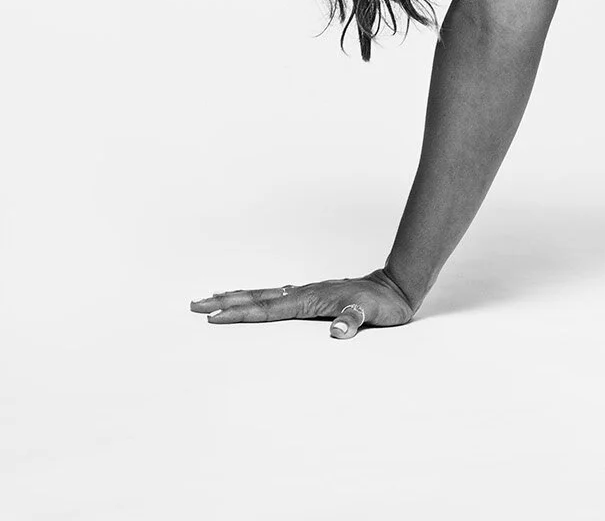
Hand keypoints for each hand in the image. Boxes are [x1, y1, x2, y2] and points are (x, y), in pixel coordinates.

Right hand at [190, 268, 415, 339]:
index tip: (212, 317)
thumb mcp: (371, 315)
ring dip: (237, 297)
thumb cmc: (383, 304)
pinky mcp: (314, 296)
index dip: (240, 314)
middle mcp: (304, 293)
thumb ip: (353, 321)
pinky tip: (254, 300)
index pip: (267, 309)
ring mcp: (308, 293)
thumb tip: (338, 331)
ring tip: (212, 298)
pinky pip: (278, 296)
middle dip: (226, 302)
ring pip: (264, 295)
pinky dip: (259, 298)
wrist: (397, 286)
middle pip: (257, 298)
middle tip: (194, 304)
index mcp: (310, 300)